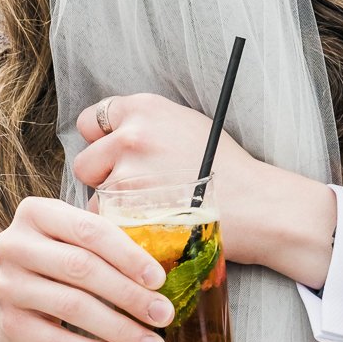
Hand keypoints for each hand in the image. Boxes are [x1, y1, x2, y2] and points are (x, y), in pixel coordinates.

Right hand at [0, 196, 172, 341]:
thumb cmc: (52, 261)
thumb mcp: (69, 237)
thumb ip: (106, 242)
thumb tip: (161, 273)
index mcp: (36, 213)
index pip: (90, 230)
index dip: (128, 255)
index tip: (159, 279)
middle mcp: (15, 245)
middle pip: (82, 269)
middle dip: (130, 295)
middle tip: (163, 314)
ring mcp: (8, 285)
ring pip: (73, 307)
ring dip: (120, 330)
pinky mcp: (9, 324)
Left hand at [71, 93, 337, 286]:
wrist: (257, 205)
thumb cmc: (226, 169)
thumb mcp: (187, 126)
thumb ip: (146, 125)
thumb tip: (109, 134)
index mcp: (144, 108)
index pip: (90, 121)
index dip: (102, 142)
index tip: (116, 158)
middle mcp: (131, 136)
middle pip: (85, 162)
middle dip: (104, 179)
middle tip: (138, 192)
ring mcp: (127, 175)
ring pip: (95, 198)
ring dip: (115, 210)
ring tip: (153, 212)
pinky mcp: (127, 213)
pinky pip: (106, 225)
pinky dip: (123, 232)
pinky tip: (153, 228)